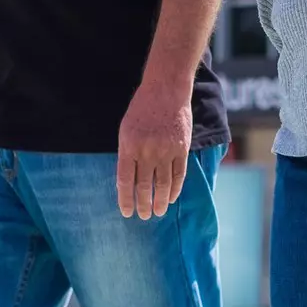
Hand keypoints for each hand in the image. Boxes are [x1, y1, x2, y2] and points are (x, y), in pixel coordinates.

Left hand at [117, 82, 191, 219]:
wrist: (166, 90)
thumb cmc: (142, 109)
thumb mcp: (126, 129)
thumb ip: (127, 153)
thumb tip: (128, 180)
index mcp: (128, 146)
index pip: (125, 181)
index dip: (126, 199)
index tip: (127, 212)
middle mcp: (147, 151)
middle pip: (144, 186)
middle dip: (143, 204)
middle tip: (144, 216)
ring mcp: (166, 150)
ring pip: (162, 184)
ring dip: (160, 201)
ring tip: (158, 212)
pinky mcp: (181, 148)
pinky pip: (179, 174)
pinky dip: (175, 189)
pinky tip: (171, 198)